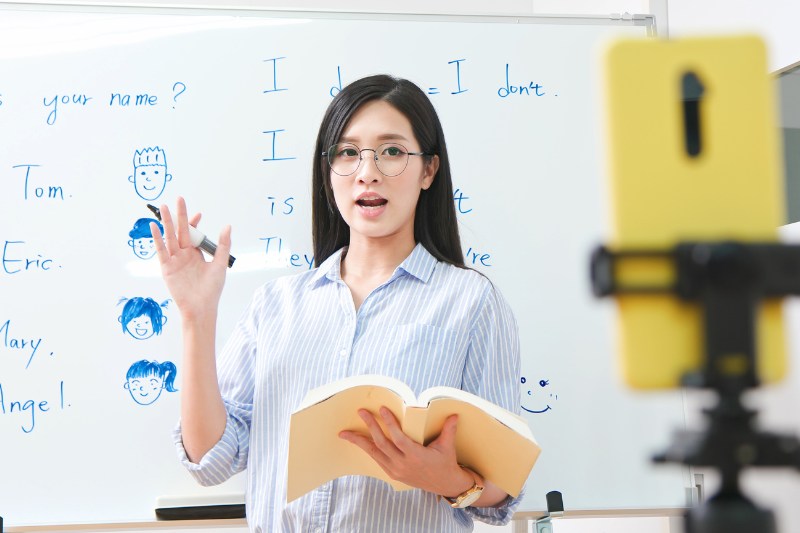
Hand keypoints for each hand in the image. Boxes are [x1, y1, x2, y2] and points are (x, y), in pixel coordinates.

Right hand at [151, 196, 231, 321]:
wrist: (202, 307)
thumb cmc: (212, 289)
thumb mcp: (219, 263)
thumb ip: (222, 245)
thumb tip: (227, 226)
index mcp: (196, 254)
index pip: (193, 234)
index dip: (194, 222)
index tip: (198, 213)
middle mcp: (184, 255)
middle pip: (180, 231)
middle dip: (179, 216)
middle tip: (179, 199)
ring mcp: (174, 260)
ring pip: (169, 237)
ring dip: (166, 222)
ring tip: (163, 207)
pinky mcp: (167, 268)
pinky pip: (161, 251)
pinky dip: (157, 239)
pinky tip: (154, 227)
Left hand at [339, 408, 474, 497]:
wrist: (444, 485)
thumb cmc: (446, 463)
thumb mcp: (447, 446)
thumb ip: (448, 429)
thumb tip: (454, 414)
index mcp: (416, 456)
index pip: (398, 438)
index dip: (389, 423)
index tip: (382, 409)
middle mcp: (403, 464)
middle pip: (382, 443)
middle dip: (370, 426)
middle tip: (362, 412)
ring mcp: (396, 470)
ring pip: (374, 453)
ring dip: (359, 441)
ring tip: (345, 433)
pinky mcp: (393, 473)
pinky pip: (376, 459)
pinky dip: (366, 449)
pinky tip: (358, 441)